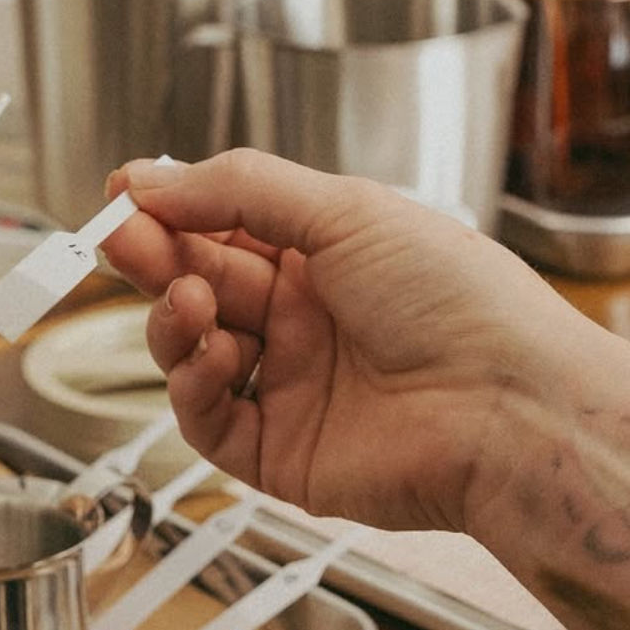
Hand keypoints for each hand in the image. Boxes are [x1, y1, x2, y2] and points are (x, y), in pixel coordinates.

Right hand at [103, 149, 588, 531]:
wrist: (508, 408)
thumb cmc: (459, 301)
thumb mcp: (346, 210)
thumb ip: (241, 189)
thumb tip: (154, 177)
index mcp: (326, 258)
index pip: (224, 229)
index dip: (172, 213)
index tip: (124, 197)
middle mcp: (305, 322)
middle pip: (200, 286)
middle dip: (157, 260)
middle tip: (121, 240)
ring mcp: (292, 387)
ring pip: (195, 352)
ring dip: (175, 322)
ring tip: (190, 302)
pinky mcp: (280, 452)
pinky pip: (208, 419)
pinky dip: (194, 385)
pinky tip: (211, 357)